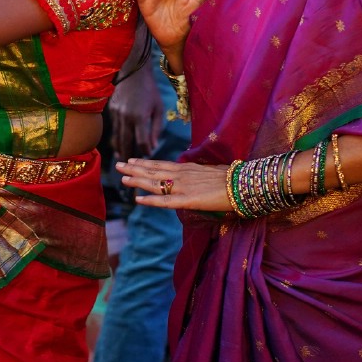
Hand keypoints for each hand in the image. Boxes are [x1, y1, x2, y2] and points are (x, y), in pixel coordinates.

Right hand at [109, 66, 164, 158]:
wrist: (132, 72)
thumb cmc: (150, 90)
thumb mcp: (158, 108)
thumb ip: (156, 128)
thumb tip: (153, 146)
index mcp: (139, 117)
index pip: (141, 141)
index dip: (145, 150)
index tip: (149, 155)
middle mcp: (125, 117)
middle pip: (125, 143)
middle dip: (128, 156)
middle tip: (130, 167)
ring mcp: (116, 114)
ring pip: (117, 138)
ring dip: (120, 150)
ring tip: (123, 160)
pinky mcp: (111, 111)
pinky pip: (114, 129)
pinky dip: (117, 139)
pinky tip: (119, 145)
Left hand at [115, 158, 233, 210]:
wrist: (244, 184)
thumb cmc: (232, 178)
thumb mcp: (210, 172)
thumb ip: (197, 175)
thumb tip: (193, 177)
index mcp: (187, 168)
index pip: (161, 164)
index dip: (145, 163)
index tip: (132, 160)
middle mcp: (181, 175)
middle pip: (153, 171)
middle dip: (134, 169)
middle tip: (117, 165)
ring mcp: (183, 186)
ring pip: (155, 183)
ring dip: (137, 181)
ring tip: (122, 178)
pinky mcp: (188, 200)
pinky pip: (165, 201)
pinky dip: (150, 200)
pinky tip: (137, 200)